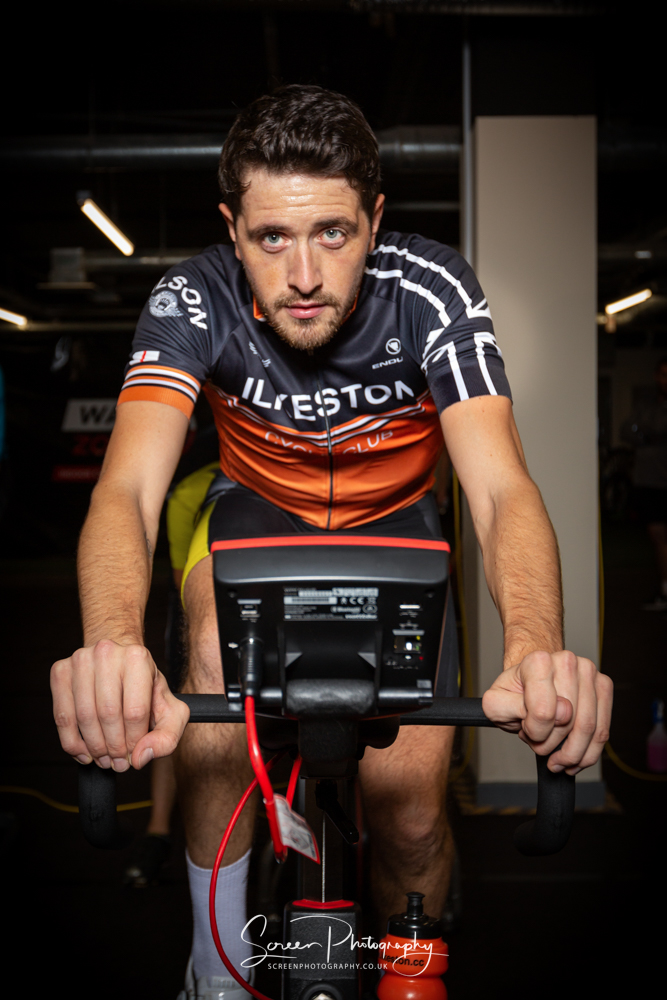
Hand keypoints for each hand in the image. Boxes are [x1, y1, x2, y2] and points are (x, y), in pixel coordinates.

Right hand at [50, 640, 189, 770]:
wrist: (119, 660)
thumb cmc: (145, 687)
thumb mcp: (170, 710)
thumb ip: (167, 737)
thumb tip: (140, 757)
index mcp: (138, 658)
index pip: (134, 711)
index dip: (133, 741)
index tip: (133, 755)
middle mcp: (107, 653)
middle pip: (107, 714)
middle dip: (113, 747)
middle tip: (117, 762)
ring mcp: (81, 660)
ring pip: (83, 716)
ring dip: (93, 747)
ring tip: (103, 759)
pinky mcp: (61, 671)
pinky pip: (61, 715)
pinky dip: (71, 741)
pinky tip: (84, 752)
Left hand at [482, 650, 612, 773]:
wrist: (530, 681)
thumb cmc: (515, 693)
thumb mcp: (495, 703)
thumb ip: (511, 708)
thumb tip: (553, 714)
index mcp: (537, 661)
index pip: (543, 711)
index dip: (534, 731)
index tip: (526, 731)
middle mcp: (566, 661)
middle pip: (568, 722)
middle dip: (551, 744)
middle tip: (538, 743)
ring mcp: (588, 672)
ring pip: (590, 729)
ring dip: (571, 752)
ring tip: (555, 755)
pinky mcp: (603, 686)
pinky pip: (603, 731)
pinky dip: (588, 753)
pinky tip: (573, 759)